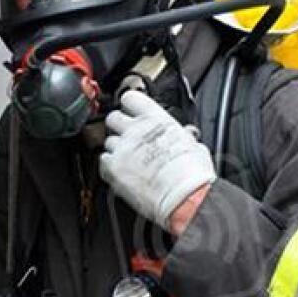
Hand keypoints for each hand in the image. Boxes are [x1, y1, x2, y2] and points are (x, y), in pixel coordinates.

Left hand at [99, 90, 216, 229]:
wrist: (184, 198)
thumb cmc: (192, 175)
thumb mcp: (195, 146)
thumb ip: (184, 136)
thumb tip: (187, 135)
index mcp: (156, 119)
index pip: (131, 98)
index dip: (130, 105)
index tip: (132, 111)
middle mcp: (136, 130)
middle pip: (113, 117)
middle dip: (118, 126)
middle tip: (129, 137)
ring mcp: (122, 148)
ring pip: (108, 141)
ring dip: (116, 149)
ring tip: (130, 161)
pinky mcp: (113, 168)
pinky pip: (102, 161)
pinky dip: (109, 166)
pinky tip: (122, 172)